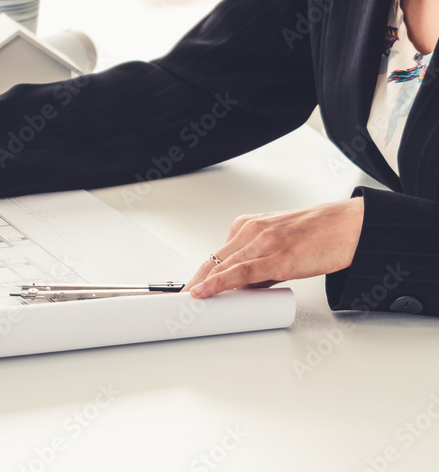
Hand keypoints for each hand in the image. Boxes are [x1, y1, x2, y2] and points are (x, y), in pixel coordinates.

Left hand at [184, 198, 363, 297]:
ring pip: (222, 266)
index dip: (199, 275)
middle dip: (194, 283)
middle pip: (213, 261)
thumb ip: (260, 265)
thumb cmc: (320, 235)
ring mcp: (263, 242)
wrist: (352, 227)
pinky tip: (204, 292)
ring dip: (202, 287)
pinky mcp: (278, 257)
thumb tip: (243, 288)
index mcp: (249, 226)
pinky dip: (219, 284)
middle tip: (178, 302)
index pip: (216, 254)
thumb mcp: (281, 245)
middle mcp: (251, 230)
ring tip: (186, 304)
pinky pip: (241, 273)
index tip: (187, 290)